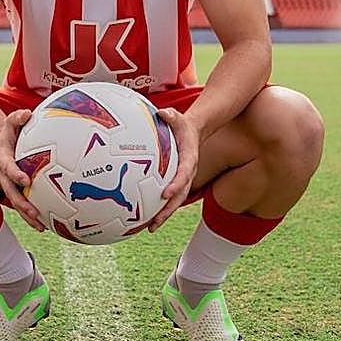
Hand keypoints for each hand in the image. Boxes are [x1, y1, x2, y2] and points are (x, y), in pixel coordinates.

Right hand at [0, 109, 45, 231]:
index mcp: (2, 158)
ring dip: (28, 215)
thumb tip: (26, 114)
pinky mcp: (15, 188)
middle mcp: (3, 174)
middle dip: (22, 204)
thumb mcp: (10, 120)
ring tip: (41, 227)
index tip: (25, 180)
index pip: (7, 167)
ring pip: (17, 202)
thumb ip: (17, 117)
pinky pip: (23, 202)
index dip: (15, 174)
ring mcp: (8, 183)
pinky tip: (46, 223)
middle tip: (35, 213)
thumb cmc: (8, 130)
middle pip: (11, 192)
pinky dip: (32, 214)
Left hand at [148, 107, 199, 232]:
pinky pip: (168, 198)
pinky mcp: (176, 183)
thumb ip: (171, 116)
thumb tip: (162, 112)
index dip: (175, 185)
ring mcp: (182, 180)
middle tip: (155, 223)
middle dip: (168, 211)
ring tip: (149, 228)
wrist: (195, 132)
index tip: (165, 194)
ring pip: (174, 202)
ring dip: (163, 215)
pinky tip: (145, 217)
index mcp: (188, 160)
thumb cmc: (182, 125)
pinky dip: (159, 208)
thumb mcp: (178, 117)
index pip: (183, 175)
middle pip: (179, 197)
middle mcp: (187, 174)